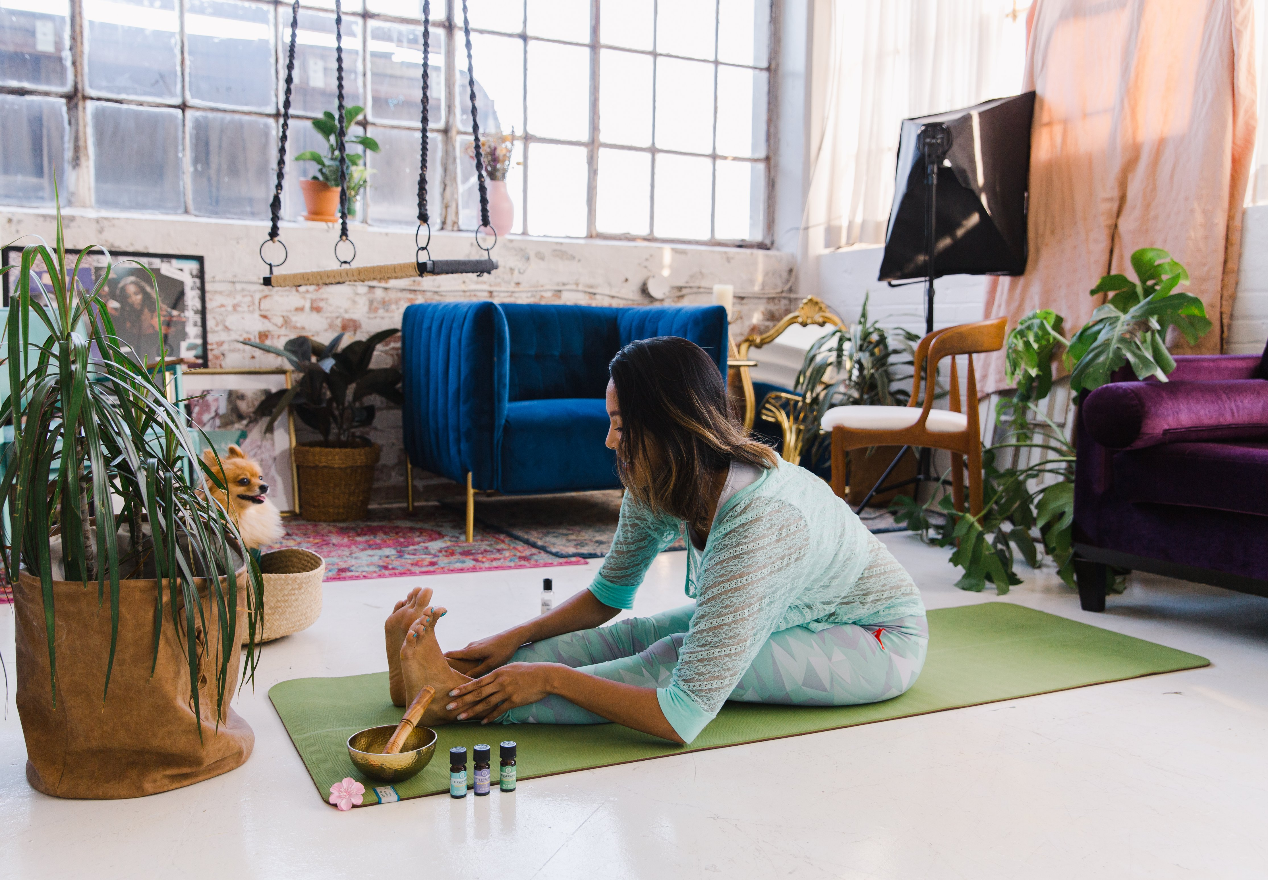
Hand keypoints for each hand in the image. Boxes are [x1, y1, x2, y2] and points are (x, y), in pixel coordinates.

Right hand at [444, 629, 526, 676]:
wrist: (513, 636)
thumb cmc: (503, 650)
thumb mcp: (491, 664)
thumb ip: (477, 672)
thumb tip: (465, 682)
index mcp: (470, 651)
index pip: (450, 655)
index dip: (440, 661)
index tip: (429, 668)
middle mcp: (470, 646)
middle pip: (453, 655)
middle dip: (446, 664)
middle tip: (436, 674)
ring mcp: (474, 645)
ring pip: (461, 655)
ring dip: (456, 662)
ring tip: (449, 673)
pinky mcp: (480, 645)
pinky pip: (467, 653)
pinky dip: (464, 660)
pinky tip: (466, 667)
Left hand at [444, 662, 561, 722]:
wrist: (545, 676)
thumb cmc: (528, 671)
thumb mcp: (510, 668)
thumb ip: (497, 674)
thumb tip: (486, 680)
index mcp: (497, 673)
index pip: (476, 682)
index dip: (463, 688)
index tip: (451, 693)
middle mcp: (500, 682)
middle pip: (477, 693)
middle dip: (462, 700)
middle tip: (449, 707)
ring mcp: (507, 691)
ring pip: (485, 703)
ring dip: (472, 711)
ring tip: (460, 717)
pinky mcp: (514, 700)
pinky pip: (499, 710)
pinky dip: (490, 717)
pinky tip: (482, 722)